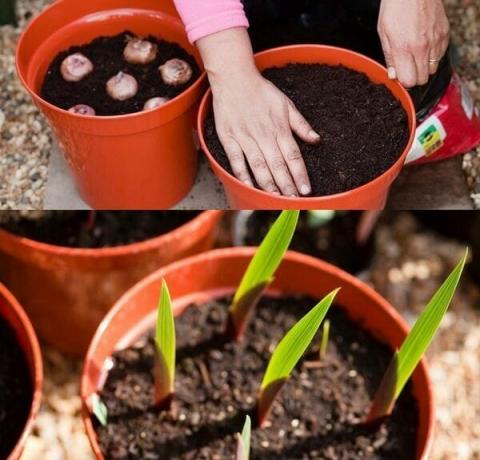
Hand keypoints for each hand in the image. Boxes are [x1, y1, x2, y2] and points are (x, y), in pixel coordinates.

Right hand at [197, 28, 319, 195]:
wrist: (234, 77)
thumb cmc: (261, 91)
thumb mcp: (286, 104)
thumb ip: (301, 125)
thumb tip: (316, 140)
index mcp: (279, 128)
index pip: (293, 156)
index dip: (300, 175)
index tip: (306, 190)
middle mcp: (264, 135)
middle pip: (278, 165)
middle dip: (287, 185)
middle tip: (293, 201)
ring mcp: (245, 138)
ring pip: (259, 166)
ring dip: (268, 184)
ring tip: (275, 198)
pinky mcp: (229, 138)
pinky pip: (236, 160)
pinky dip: (242, 174)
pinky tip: (249, 186)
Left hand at [378, 0, 449, 87]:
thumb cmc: (396, 7)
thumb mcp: (384, 33)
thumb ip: (389, 57)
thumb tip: (393, 75)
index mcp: (404, 48)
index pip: (409, 81)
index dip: (403, 81)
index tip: (399, 75)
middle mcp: (422, 47)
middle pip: (422, 79)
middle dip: (413, 77)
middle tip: (406, 67)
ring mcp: (436, 41)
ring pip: (432, 70)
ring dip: (423, 67)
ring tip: (415, 56)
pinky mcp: (445, 34)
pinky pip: (440, 56)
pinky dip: (433, 56)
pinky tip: (424, 47)